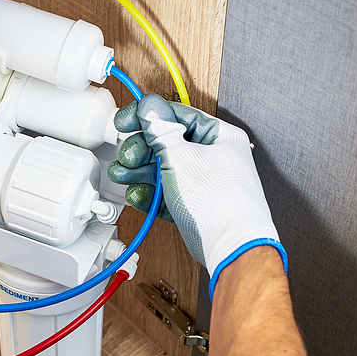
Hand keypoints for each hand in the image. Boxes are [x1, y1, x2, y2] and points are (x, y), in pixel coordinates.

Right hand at [107, 93, 285, 297]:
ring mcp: (205, 182)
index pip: (177, 115)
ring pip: (164, 170)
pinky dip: (151, 194)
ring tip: (123, 176)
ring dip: (140, 173)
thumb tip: (150, 108)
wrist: (233, 247)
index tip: (125, 122)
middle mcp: (214, 156)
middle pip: (167, 144)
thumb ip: (160, 131)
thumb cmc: (219, 202)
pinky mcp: (195, 205)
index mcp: (219, 136)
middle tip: (127, 157)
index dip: (147, 117)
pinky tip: (138, 195)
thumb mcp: (180, 156)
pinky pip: (168, 193)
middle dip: (141, 151)